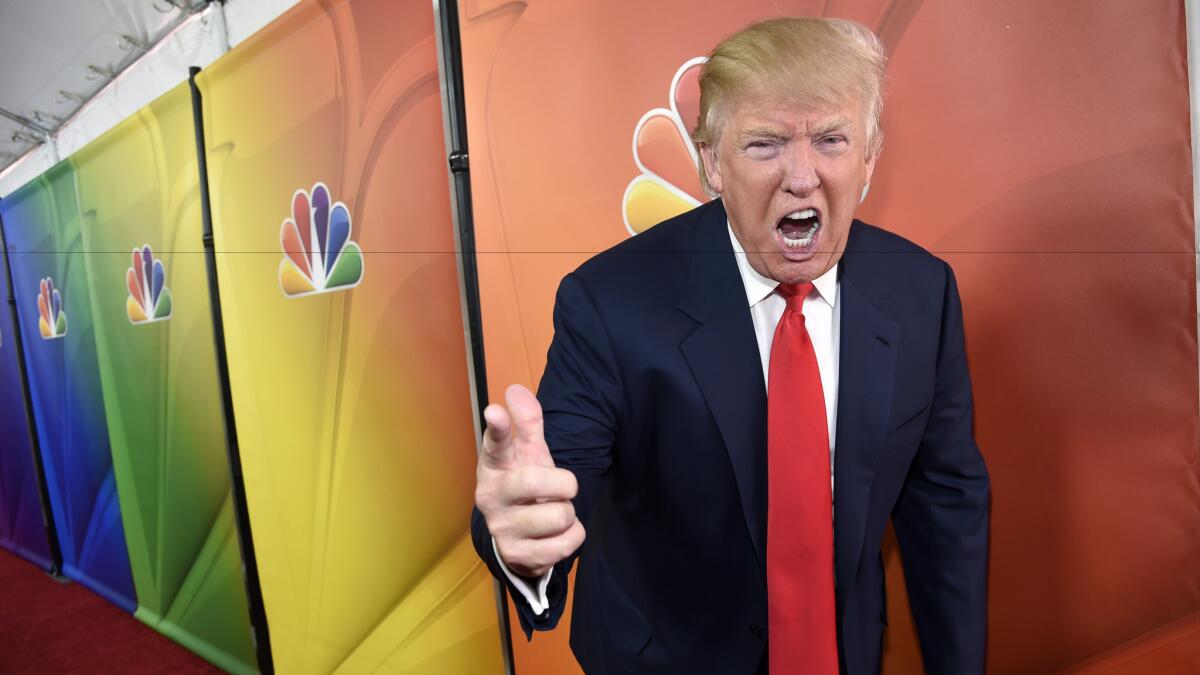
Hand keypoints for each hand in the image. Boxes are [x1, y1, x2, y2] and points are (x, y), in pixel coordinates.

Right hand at [475, 384, 585, 577]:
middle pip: (535, 479)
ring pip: (558, 515)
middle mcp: (491, 496)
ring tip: (554, 513)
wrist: (518, 538)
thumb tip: (515, 390)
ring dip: (568, 513)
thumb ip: (528, 423)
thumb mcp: (528, 454)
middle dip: (564, 482)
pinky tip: (558, 535)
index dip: (498, 427)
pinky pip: (566, 544)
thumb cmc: (525, 486)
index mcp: (494, 465)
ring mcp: (502, 529)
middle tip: (563, 487)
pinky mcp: (518, 557)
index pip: (494, 443)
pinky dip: (573, 537)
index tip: (496, 411)